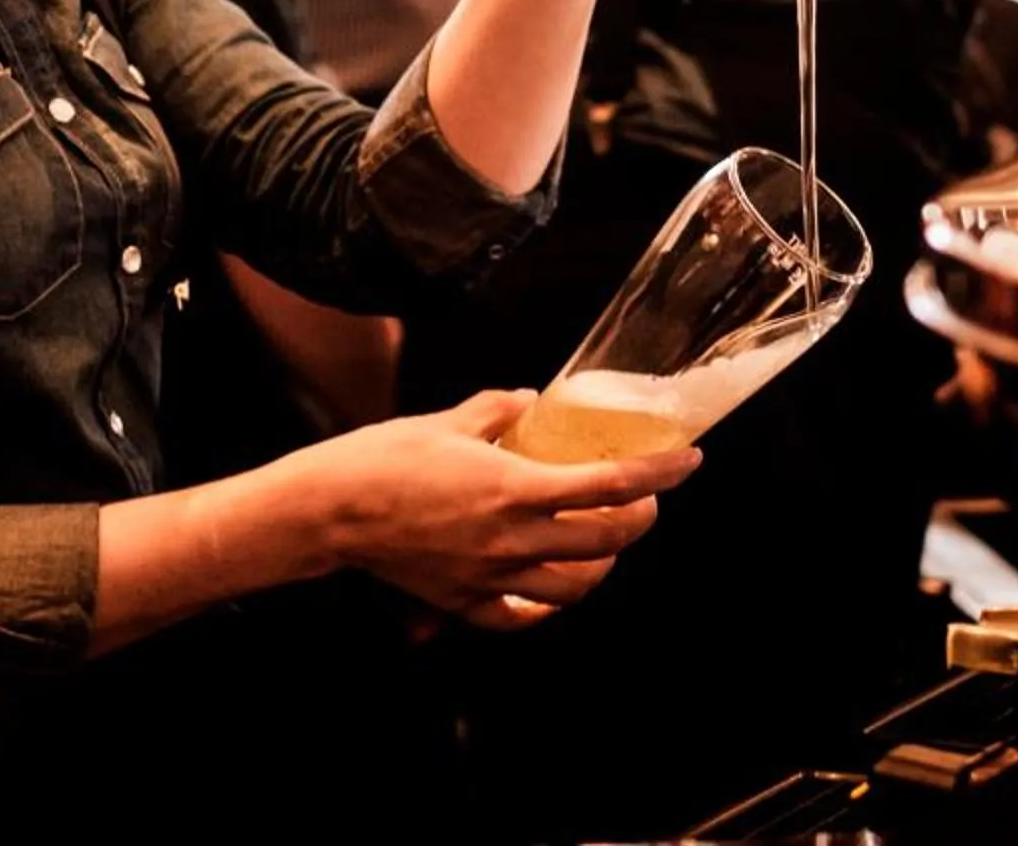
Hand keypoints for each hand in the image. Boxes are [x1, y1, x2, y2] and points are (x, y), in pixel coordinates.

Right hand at [278, 389, 696, 629]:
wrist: (331, 509)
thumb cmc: (383, 458)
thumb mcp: (448, 419)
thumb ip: (499, 410)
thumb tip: (530, 402)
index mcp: (516, 488)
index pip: (612, 486)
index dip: (660, 474)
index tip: (687, 461)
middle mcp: (514, 539)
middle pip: (607, 541)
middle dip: (640, 519)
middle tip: (644, 497)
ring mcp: (492, 577)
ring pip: (576, 586)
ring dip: (602, 563)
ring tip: (603, 540)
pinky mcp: (465, 600)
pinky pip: (523, 615)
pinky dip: (545, 603)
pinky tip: (548, 586)